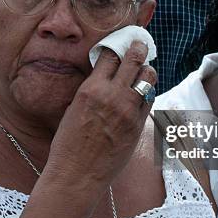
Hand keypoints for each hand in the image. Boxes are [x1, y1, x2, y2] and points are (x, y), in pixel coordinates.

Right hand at [47, 41, 156, 186]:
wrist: (77, 175)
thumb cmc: (68, 144)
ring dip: (147, 70)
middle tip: (140, 43)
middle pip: (133, 61)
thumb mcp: (73, 109)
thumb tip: (103, 79)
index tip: (121, 42)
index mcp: (90, 90)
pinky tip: (144, 91)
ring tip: (145, 69)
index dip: (117, 47)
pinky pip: (150, 100)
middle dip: (138, 48)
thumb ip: (91, 92)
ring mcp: (128, 111)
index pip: (110, 57)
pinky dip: (148, 92)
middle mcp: (112, 96)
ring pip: (148, 79)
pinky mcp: (138, 126)